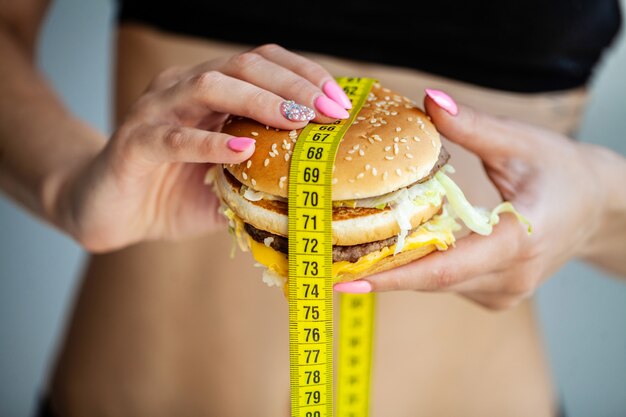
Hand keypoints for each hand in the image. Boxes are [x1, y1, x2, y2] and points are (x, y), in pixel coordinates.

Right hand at [52, 44, 351, 251]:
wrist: (111, 213)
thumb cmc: (173, 194)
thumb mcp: (229, 184)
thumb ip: (264, 177)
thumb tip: (321, 188)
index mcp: (210, 93)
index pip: (264, 64)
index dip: (305, 77)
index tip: (341, 103)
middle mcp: (183, 90)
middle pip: (244, 65)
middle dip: (293, 85)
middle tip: (330, 111)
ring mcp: (156, 113)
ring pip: (209, 86)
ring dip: (259, 100)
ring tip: (297, 120)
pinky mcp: (134, 145)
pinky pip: (173, 138)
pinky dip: (210, 143)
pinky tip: (243, 149)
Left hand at [362, 90, 611, 308]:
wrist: (596, 206)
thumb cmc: (562, 171)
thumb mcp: (521, 142)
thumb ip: (473, 127)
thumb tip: (428, 101)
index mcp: (518, 242)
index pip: (446, 267)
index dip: (395, 275)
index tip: (349, 279)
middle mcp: (510, 277)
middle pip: (433, 279)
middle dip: (381, 270)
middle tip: (329, 259)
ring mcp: (504, 291)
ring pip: (438, 283)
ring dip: (398, 266)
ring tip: (350, 249)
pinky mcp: (497, 293)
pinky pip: (449, 282)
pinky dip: (421, 265)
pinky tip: (396, 245)